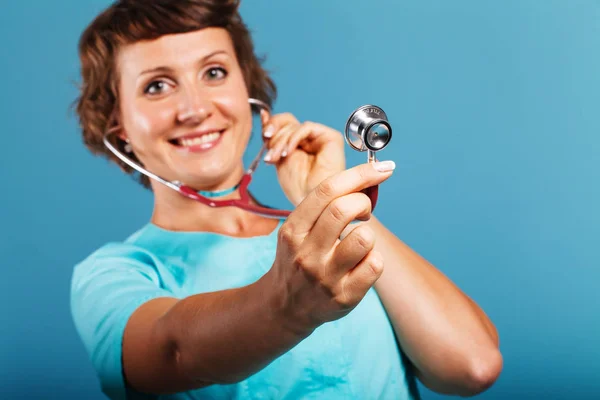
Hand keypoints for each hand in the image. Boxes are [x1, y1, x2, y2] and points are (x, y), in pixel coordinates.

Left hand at [261, 112, 345, 205]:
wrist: (312, 201)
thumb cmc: (298, 187)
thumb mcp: (277, 157)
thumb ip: (271, 137)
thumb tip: (263, 113)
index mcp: (297, 142)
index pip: (283, 123)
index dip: (272, 125)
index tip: (264, 135)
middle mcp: (309, 138)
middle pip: (287, 121)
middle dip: (274, 137)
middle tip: (270, 156)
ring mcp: (320, 137)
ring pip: (294, 125)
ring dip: (281, 141)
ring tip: (277, 158)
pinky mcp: (331, 137)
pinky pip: (306, 127)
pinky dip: (293, 138)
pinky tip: (288, 153)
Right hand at [267, 161, 395, 333]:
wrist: (285, 306)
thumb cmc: (300, 257)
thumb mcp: (299, 229)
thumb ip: (325, 205)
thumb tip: (370, 176)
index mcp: (294, 229)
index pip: (327, 190)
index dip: (360, 173)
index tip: (383, 168)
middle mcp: (306, 252)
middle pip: (344, 208)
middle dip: (363, 202)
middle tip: (363, 211)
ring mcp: (324, 276)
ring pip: (365, 237)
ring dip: (368, 235)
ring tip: (358, 244)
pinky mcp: (344, 296)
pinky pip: (375, 265)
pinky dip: (374, 260)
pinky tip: (360, 265)